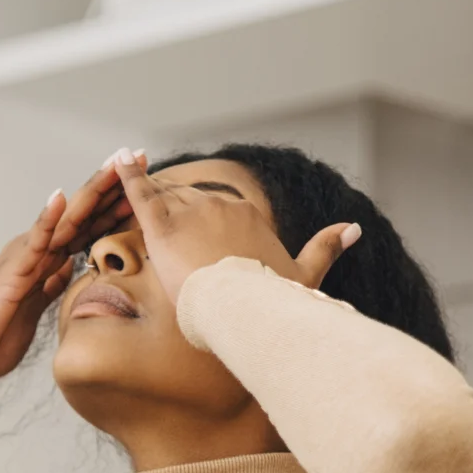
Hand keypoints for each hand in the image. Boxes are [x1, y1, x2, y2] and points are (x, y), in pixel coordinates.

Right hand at [0, 149, 147, 382]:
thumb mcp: (36, 305)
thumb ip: (52, 284)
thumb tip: (69, 270)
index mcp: (48, 259)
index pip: (89, 225)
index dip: (117, 203)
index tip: (147, 183)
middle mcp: (38, 250)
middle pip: (83, 212)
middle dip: (112, 185)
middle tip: (139, 155)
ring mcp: (26, 256)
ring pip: (65, 219)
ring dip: (90, 192)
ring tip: (112, 166)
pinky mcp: (13, 271)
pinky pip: (34, 242)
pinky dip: (47, 219)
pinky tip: (61, 198)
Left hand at [110, 149, 361, 305]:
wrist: (248, 311)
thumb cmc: (274, 300)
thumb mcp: (305, 275)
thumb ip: (327, 248)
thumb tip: (355, 228)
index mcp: (247, 215)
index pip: (216, 211)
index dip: (201, 223)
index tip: (193, 238)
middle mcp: (220, 205)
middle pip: (188, 203)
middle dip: (172, 215)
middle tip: (152, 229)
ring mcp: (191, 213)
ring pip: (164, 200)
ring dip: (147, 200)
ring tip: (130, 203)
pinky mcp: (163, 227)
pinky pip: (141, 195)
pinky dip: (127, 177)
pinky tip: (117, 161)